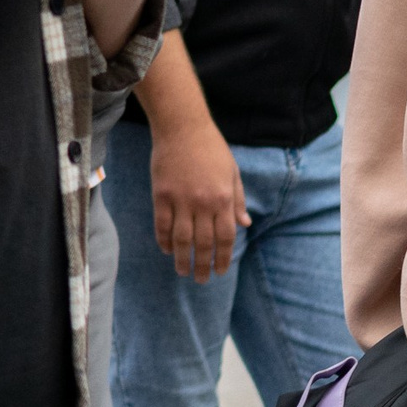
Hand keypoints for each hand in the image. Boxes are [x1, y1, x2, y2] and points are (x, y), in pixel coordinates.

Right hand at [150, 113, 248, 279]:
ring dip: (182, 259)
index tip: (220, 271)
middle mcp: (203, 203)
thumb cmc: (211, 148)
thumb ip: (238, 200)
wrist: (182, 127)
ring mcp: (180, 200)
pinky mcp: (161, 195)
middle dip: (203, 265)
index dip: (223, 258)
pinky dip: (164, 240)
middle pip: (203, 243)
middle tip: (201, 280)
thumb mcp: (233, 172)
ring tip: (182, 271)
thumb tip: (245, 224)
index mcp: (224, 198)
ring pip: (182, 239)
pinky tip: (166, 249)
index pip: (225, 237)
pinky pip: (162, 224)